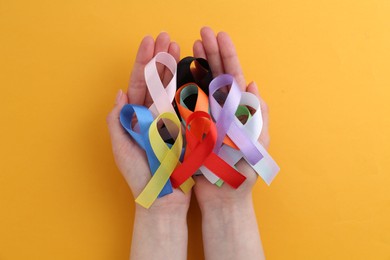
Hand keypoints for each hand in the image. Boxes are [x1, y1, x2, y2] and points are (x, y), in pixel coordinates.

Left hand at [106, 32, 190, 213]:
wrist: (162, 198)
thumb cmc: (140, 176)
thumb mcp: (122, 149)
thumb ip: (117, 122)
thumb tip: (119, 94)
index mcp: (135, 117)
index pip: (138, 84)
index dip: (143, 62)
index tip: (149, 42)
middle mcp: (152, 115)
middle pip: (155, 81)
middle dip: (159, 58)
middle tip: (166, 36)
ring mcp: (169, 120)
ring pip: (171, 90)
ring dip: (174, 68)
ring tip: (178, 47)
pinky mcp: (184, 128)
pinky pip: (186, 106)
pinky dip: (188, 88)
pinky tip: (191, 72)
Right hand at [192, 27, 269, 209]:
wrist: (224, 196)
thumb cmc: (242, 173)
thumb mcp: (256, 144)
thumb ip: (257, 116)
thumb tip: (254, 85)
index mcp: (239, 110)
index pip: (233, 76)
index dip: (226, 55)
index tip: (218, 36)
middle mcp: (223, 110)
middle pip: (217, 75)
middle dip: (211, 52)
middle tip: (201, 32)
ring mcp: (206, 117)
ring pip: (201, 85)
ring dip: (196, 64)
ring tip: (191, 46)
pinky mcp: (192, 128)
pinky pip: (186, 104)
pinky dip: (182, 87)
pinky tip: (178, 73)